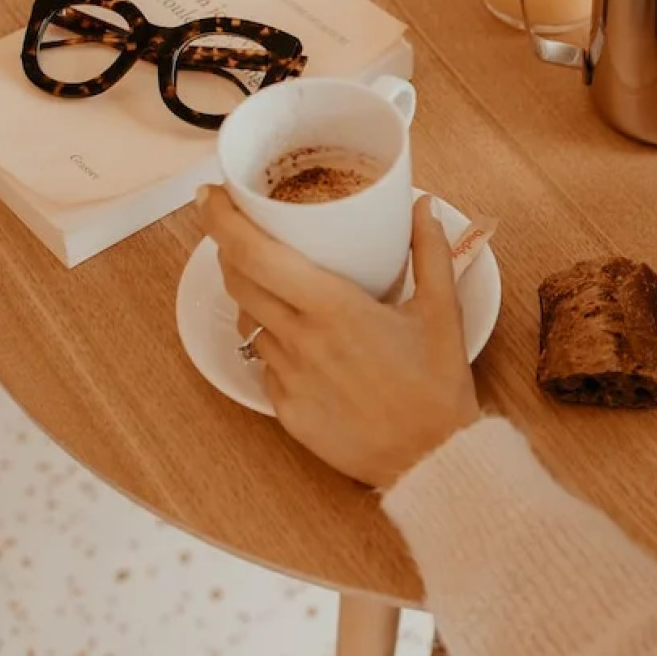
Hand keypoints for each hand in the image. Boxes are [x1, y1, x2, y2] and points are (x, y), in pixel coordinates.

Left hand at [198, 185, 481, 488]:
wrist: (432, 460)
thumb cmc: (438, 388)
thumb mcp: (443, 313)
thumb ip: (430, 253)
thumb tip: (423, 207)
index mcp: (334, 308)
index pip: (254, 253)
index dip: (222, 219)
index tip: (213, 195)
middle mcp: (301, 340)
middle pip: (238, 281)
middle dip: (230, 250)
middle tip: (245, 233)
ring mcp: (288, 378)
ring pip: (248, 322)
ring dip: (254, 298)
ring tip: (280, 290)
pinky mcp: (287, 410)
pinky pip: (264, 365)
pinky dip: (273, 344)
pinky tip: (302, 344)